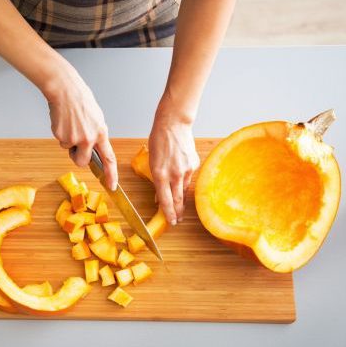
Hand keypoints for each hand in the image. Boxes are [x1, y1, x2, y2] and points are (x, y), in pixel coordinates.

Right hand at [45, 66, 117, 189]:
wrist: (65, 90)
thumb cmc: (80, 100)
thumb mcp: (96, 118)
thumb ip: (96, 134)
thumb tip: (93, 147)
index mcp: (101, 133)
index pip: (109, 159)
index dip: (111, 174)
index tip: (111, 185)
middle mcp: (89, 138)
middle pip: (82, 162)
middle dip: (78, 157)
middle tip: (75, 144)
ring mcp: (75, 138)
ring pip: (69, 150)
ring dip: (68, 142)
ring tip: (70, 124)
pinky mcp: (61, 136)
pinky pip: (61, 141)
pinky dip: (60, 133)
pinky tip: (63, 121)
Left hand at [148, 105, 199, 224]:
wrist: (173, 124)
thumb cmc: (159, 140)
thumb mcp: (152, 162)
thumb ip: (157, 180)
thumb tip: (159, 195)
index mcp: (160, 174)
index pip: (165, 200)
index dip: (168, 213)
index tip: (171, 222)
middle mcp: (174, 174)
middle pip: (177, 199)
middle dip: (177, 212)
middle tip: (178, 220)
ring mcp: (186, 169)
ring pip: (183, 188)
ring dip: (180, 196)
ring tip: (179, 203)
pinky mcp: (194, 164)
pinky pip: (188, 177)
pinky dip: (183, 179)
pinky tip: (180, 175)